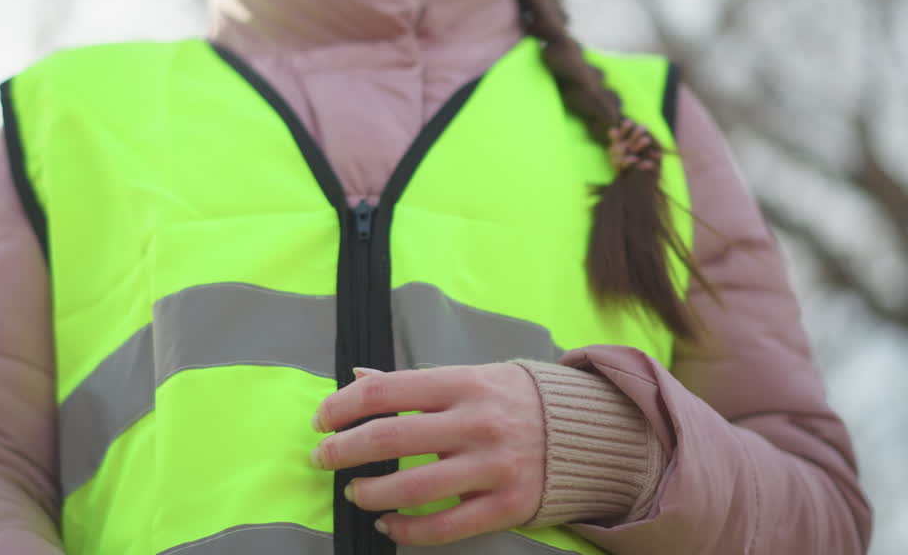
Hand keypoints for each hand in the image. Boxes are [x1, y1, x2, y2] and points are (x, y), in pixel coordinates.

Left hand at [310, 364, 545, 545]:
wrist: (585, 431)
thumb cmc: (512, 401)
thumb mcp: (467, 377)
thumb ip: (412, 384)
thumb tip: (356, 378)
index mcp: (462, 383)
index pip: (385, 390)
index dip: (343, 406)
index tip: (322, 420)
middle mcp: (476, 422)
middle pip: (389, 439)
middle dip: (343, 451)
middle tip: (323, 458)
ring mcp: (492, 465)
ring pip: (412, 487)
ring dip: (370, 493)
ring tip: (355, 492)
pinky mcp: (506, 504)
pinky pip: (445, 526)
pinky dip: (407, 530)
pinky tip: (388, 524)